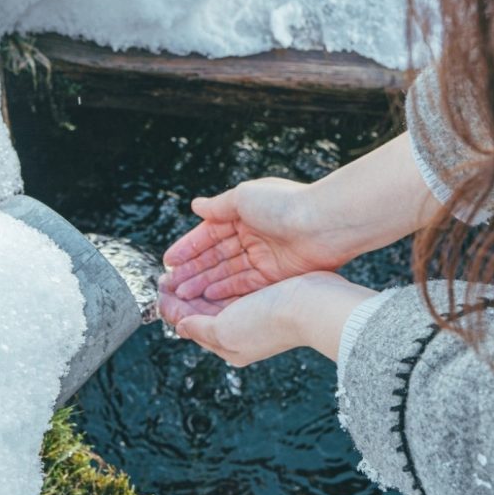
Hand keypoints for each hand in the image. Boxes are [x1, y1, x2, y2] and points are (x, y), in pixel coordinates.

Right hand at [161, 178, 349, 304]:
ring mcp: (265, 256)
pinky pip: (245, 285)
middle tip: (170, 284)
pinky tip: (207, 297)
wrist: (324, 223)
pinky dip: (226, 291)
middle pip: (216, 256)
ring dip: (205, 283)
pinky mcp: (276, 275)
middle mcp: (254, 235)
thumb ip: (219, 206)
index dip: (189, 247)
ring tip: (182, 294)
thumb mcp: (245, 197)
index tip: (168, 261)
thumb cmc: (285, 204)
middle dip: (193, 270)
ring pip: (227, 273)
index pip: (210, 233)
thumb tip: (196, 206)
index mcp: (245, 214)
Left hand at [161, 272, 375, 366]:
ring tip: (183, 269)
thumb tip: (180, 326)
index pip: (192, 327)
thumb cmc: (271, 320)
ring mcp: (256, 314)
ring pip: (217, 298)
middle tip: (166, 277)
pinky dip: (219, 277)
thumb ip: (199, 327)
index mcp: (230, 346)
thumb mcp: (225, 329)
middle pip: (203, 312)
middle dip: (184, 296)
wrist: (315, 304)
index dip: (173, 308)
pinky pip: (235, 286)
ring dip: (198, 284)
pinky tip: (212, 265)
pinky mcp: (268, 295)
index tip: (160, 289)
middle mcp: (242, 332)